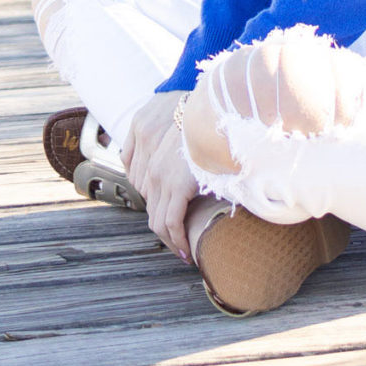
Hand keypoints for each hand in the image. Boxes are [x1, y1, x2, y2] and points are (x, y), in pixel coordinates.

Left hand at [121, 91, 201, 262]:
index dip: (161, 211)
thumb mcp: (189, 135)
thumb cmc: (209, 123)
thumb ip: (183, 151)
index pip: (148, 193)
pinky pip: (171, 223)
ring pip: (159, 222)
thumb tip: (195, 169)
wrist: (216, 113)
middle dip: (165, 232)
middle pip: (152, 210)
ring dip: (171, 242)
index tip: (175, 223)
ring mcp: (162, 179)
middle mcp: (153, 169)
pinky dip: (178, 241)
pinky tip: (188, 251)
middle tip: (180, 244)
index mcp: (152, 155)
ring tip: (183, 252)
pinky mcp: (176, 187)